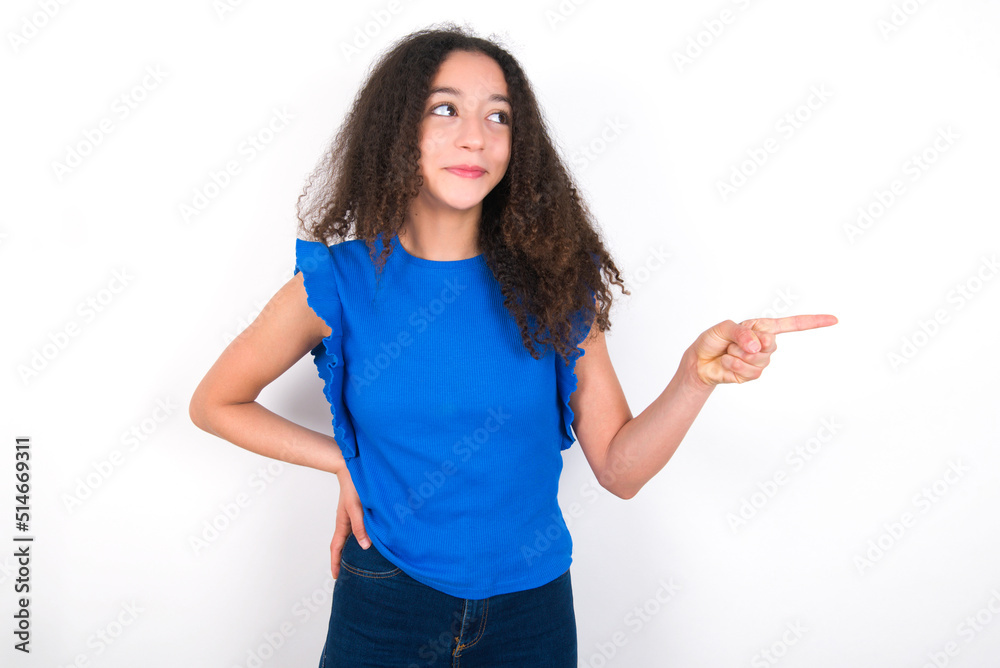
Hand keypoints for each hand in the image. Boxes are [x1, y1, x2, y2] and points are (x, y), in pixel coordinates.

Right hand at [330, 467, 369, 579]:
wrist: (352, 468)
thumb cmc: (354, 486)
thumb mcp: (357, 508)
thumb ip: (360, 527)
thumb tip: (365, 546)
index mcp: (342, 523)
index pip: (336, 548)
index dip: (335, 563)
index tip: (336, 577)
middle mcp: (346, 521)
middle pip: (342, 545)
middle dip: (342, 560)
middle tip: (347, 574)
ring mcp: (351, 516)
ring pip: (350, 537)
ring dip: (351, 549)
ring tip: (358, 561)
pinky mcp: (358, 510)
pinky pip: (357, 528)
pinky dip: (360, 537)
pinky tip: (368, 539)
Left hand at [687, 314, 837, 387]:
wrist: (700, 362)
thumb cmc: (712, 341)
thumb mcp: (723, 328)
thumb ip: (742, 332)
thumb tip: (758, 344)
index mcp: (762, 327)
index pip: (792, 324)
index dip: (813, 322)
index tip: (834, 320)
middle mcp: (764, 343)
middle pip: (771, 344)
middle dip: (749, 343)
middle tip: (733, 343)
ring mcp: (760, 361)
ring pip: (759, 359)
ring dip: (738, 355)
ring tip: (728, 353)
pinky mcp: (752, 375)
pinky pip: (750, 371)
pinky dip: (735, 366)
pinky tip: (727, 363)